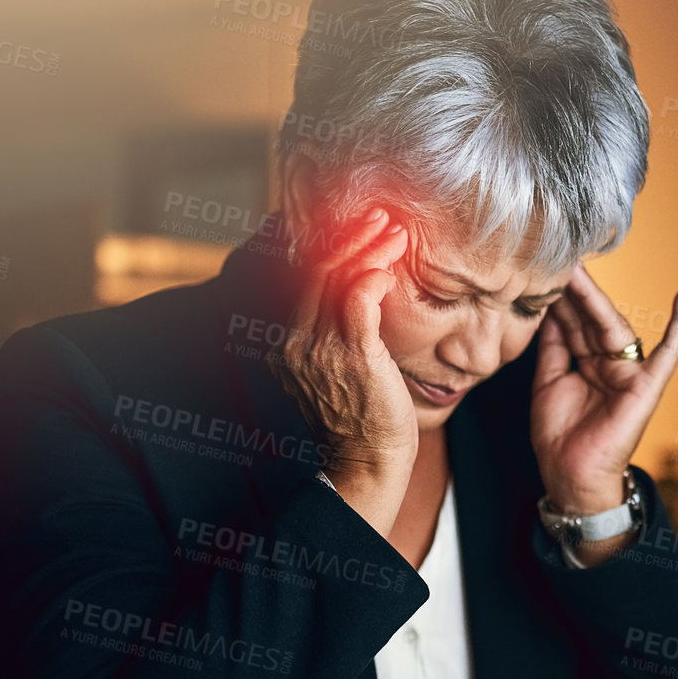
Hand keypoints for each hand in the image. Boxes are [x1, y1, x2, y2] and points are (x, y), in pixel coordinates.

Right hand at [278, 209, 416, 534]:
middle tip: (380, 215)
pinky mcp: (353, 357)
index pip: (297, 274)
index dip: (325, 241)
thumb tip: (355, 283)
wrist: (367, 463)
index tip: (353, 221)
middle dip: (349, 233)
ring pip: (336, 277)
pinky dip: (374, 275)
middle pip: (313, 266)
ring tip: (394, 230)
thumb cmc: (361, 414)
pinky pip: (358, 300)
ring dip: (368, 246)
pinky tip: (390, 267)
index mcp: (283, 340)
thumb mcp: (335, 365)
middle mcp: (292, 341)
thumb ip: (334, 325)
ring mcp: (320, 349)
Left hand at [531, 266, 677, 515]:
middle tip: (558, 259)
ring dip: (596, 298)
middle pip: (591, 320)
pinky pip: (668, 354)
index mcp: (588, 362)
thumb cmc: (560, 436)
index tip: (546, 269)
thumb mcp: (549, 382)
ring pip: (614, 328)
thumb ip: (553, 347)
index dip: (561, 298)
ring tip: (579, 268)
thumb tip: (549, 309)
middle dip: (575, 291)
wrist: (570, 477)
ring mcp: (629, 373)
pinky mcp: (647, 387)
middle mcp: (610, 362)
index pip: (574, 322)